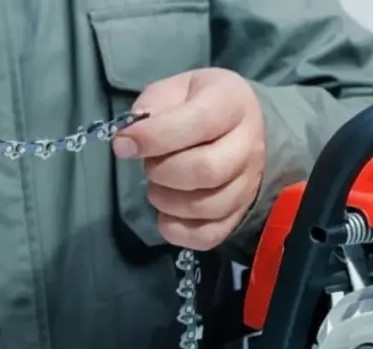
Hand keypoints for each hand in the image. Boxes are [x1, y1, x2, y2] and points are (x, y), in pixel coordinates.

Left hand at [113, 68, 264, 250]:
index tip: (123, 144)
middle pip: (205, 170)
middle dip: (162, 171)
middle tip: (148, 165)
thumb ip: (151, 108)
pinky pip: (210, 235)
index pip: (198, 122)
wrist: (243, 124)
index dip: (154, 137)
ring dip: (167, 201)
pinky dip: (179, 232)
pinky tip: (166, 215)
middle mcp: (248, 145)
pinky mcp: (240, 213)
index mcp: (232, 104)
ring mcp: (248, 184)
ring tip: (157, 187)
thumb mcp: (176, 89)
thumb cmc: (200, 103)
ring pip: (207, 205)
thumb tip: (129, 141)